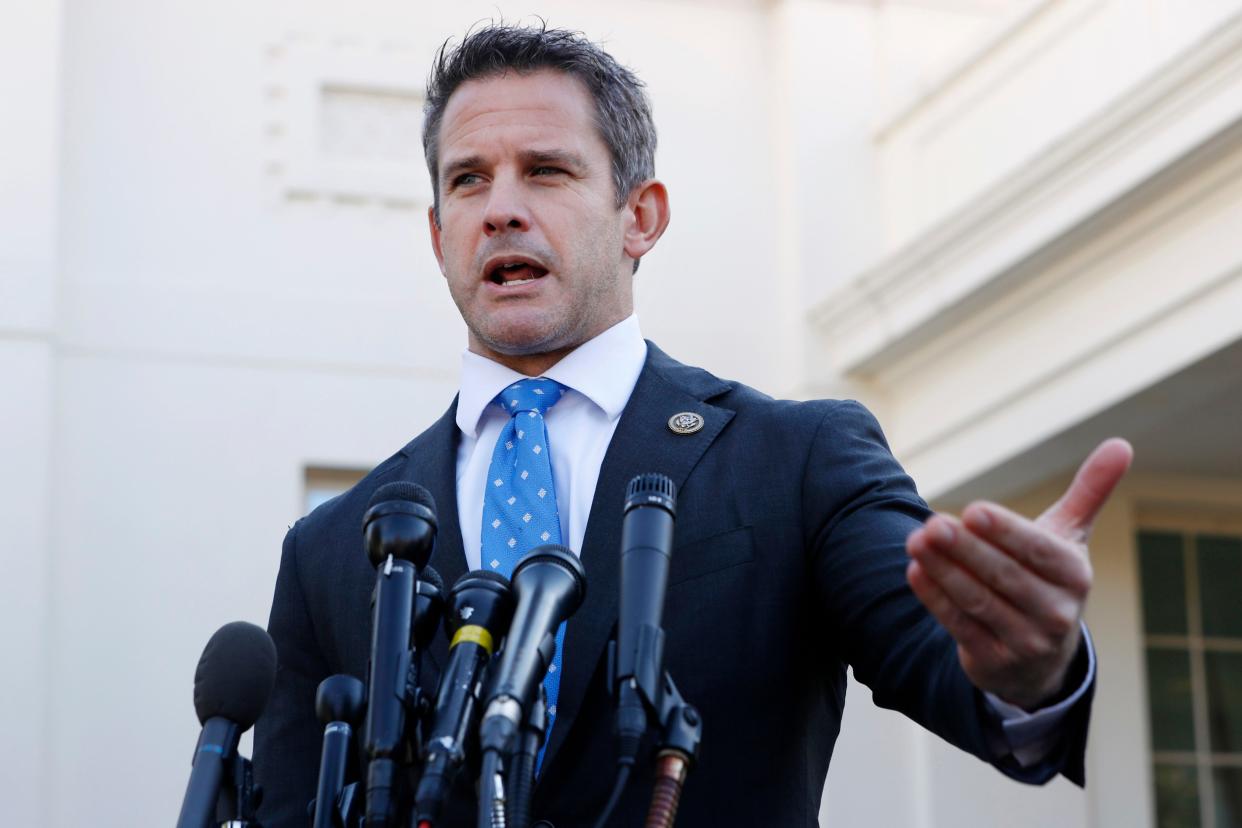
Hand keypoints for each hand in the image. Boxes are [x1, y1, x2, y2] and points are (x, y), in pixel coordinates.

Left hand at [905, 438, 1132, 709]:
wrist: (1042, 659)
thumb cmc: (1050, 579)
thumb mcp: (1069, 539)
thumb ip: (1089, 493)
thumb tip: (1121, 444)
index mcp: (1074, 576)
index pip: (1038, 551)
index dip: (1005, 532)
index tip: (971, 510)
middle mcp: (1056, 613)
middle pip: (1003, 576)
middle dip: (965, 549)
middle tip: (931, 523)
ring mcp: (1025, 641)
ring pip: (978, 601)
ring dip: (943, 571)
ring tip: (915, 541)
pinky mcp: (993, 661)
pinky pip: (960, 626)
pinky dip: (935, 599)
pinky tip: (915, 572)